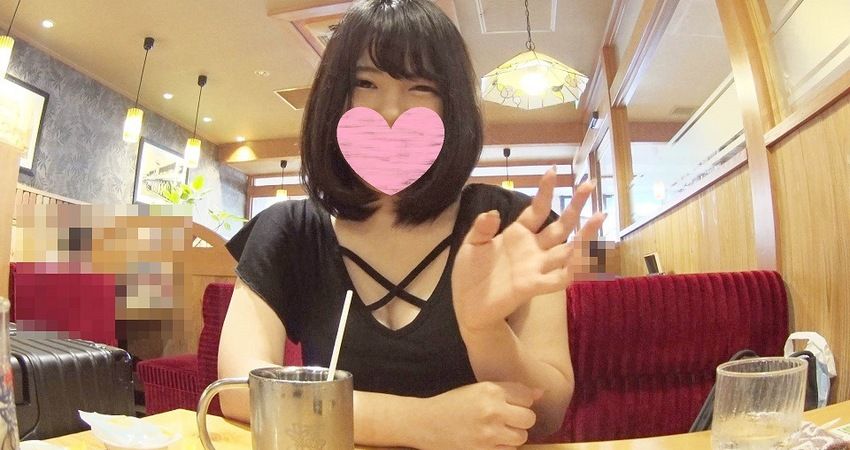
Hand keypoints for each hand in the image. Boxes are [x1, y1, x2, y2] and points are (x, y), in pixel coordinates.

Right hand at [414, 382, 540, 449]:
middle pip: (529, 418)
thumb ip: (509, 391)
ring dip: (513, 436)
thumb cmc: (452, 404)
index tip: (510, 405)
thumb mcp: (478, 390)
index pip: (526, 396)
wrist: (424, 423)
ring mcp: (488, 433)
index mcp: (490, 389)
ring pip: (522, 437)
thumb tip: (542, 393)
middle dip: (521, 420)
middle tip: (506, 420)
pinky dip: (503, 448)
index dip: (521, 402)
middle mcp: (492, 410)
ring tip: (497, 432)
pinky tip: (490, 442)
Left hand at [452, 168, 604, 330]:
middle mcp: (533, 249)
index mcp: (518, 235)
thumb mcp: (472, 245)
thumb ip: (482, 228)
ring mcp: (536, 267)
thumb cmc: (470, 274)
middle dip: (575, 206)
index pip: (537, 209)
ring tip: (600, 216)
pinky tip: (583, 257)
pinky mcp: (533, 286)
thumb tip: (494, 213)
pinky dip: (572, 269)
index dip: (545, 191)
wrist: (468, 306)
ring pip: (568, 249)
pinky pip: (559, 278)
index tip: (553, 171)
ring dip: (585, 235)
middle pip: (560, 225)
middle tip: (589, 184)